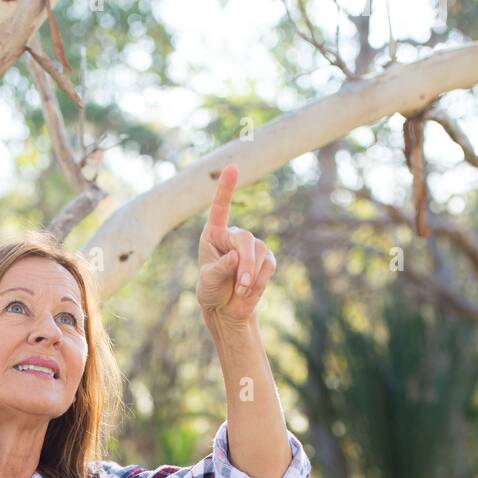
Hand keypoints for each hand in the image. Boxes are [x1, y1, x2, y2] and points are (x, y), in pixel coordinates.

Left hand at [196, 163, 276, 322]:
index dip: (226, 188)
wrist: (226, 309)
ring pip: (260, 252)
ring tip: (241, 290)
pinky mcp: (265, 260)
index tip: (233, 168)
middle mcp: (233, 236)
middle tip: (241, 285)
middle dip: (245, 263)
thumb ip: (219, 268)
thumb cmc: (211, 291)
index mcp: (213, 234)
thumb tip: (236, 257)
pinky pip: (269, 265)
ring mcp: (251, 247)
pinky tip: (250, 290)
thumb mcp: (208, 281)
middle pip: (245, 239)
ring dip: (251, 274)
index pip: (220, 208)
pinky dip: (260, 279)